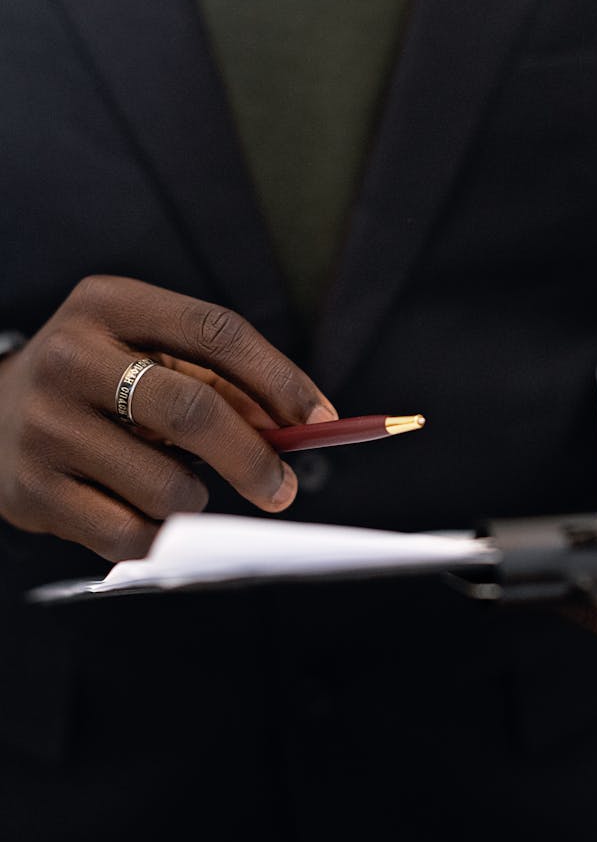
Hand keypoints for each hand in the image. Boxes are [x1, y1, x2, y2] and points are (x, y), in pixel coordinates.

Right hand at [0, 276, 336, 560]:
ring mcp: (44, 426)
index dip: (279, 379)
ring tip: (176, 486)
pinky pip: (129, 534)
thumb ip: (219, 384)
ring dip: (195, 498)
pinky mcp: (31, 490)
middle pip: (194, 410)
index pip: (216, 332)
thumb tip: (297, 429)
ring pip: (167, 485)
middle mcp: (70, 357)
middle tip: (282, 488)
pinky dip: (158, 536)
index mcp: (109, 305)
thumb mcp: (146, 356)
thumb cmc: (95, 384)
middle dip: (254, 458)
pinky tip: (147, 514)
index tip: (321, 420)